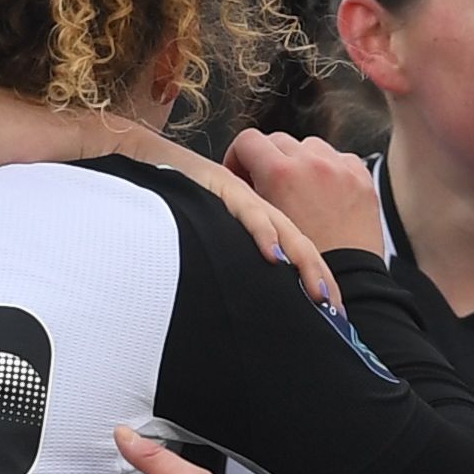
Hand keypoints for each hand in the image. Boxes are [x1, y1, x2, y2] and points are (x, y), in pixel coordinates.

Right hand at [133, 131, 341, 307]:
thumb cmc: (169, 207)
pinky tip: (273, 256)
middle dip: (320, 275)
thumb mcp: (211, 240)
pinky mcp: (219, 185)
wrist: (140, 163)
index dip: (316, 275)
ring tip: (318, 293)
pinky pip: (247, 210)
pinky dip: (262, 233)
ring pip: (283, 226)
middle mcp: (255, 203)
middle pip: (298, 239)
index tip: (330, 310)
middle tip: (334, 310)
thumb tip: (249, 305)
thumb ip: (234, 260)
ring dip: (304, 261)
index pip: (296, 247)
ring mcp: (240, 192)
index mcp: (257, 217)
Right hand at [231, 129, 386, 259]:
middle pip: (279, 141)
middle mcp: (311, 162)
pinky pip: (340, 159)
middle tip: (269, 188)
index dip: (239, 158)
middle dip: (270, 161)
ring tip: (299, 193)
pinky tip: (324, 197)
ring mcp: (340, 168)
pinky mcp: (362, 178)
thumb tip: (239, 180)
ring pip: (310, 147)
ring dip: (302, 163)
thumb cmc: (299, 265)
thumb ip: (247, 195)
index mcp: (280, 172)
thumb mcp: (259, 224)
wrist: (351, 282)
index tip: (241, 177)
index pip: (248, 141)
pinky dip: (330, 171)